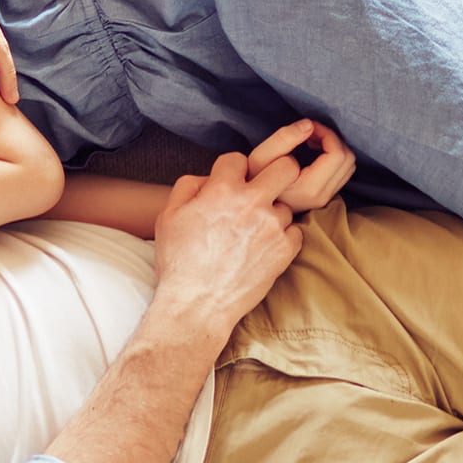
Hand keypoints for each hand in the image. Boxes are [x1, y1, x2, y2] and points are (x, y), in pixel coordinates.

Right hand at [149, 148, 305, 333]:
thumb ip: (187, 187)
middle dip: (276, 172)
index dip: (232, 170)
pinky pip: (295, 231)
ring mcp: (272, 226)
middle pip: (285, 166)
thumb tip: (207, 178)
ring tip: (255, 230)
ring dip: (274, 212)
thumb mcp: (167, 217)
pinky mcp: (285, 249)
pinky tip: (264, 247)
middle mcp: (251, 202)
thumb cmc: (179, 262)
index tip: (231, 182)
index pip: (238, 158)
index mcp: (221, 189)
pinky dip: (283, 236)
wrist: (197, 304)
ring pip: (288, 203)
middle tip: (265, 187)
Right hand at [245, 117, 355, 212]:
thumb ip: (283, 138)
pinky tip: (314, 152)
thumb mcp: (260, 157)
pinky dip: (334, 157)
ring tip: (311, 141)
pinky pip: (342, 172)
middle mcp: (322, 196)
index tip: (309, 127)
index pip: (337, 154)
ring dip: (334, 147)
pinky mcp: (324, 197)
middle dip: (332, 139)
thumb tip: (309, 125)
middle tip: (310, 132)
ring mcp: (325, 199)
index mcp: (310, 187)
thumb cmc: (252, 181)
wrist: (251, 208)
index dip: (326, 134)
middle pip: (347, 159)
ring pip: (348, 166)